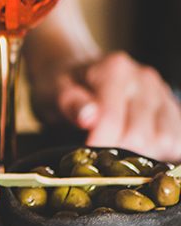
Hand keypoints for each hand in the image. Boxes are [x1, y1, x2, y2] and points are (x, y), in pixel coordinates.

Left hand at [29, 50, 180, 161]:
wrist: (79, 71)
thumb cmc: (64, 83)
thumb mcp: (56, 88)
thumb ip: (71, 102)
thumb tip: (88, 118)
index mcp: (114, 69)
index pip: (112, 119)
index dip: (98, 143)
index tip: (85, 153)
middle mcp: (144, 78)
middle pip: (141, 135)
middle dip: (118, 153)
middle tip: (100, 156)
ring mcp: (162, 93)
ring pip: (165, 140)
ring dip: (142, 156)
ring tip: (119, 154)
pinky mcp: (172, 108)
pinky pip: (178, 141)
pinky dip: (161, 153)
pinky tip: (139, 152)